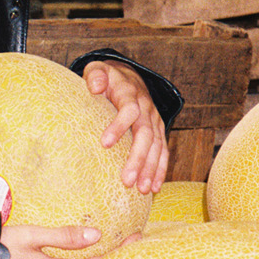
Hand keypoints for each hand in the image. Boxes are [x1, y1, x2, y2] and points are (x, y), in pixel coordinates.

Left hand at [82, 60, 167, 193]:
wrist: (129, 77)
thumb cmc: (107, 78)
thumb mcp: (98, 69)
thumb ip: (95, 75)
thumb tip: (96, 86)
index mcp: (130, 94)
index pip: (129, 110)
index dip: (119, 125)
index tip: (105, 143)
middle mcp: (146, 108)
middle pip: (145, 135)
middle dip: (138, 158)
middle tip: (127, 180)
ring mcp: (154, 121)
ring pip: (156, 147)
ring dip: (150, 169)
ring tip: (142, 189)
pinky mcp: (158, 131)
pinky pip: (162, 152)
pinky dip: (160, 170)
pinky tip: (154, 187)